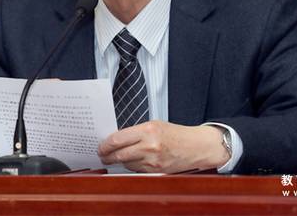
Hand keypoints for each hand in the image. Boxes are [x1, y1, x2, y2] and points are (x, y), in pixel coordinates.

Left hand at [98, 120, 229, 172]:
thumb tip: (117, 139)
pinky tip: (130, 161)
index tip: (100, 146)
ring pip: (126, 164)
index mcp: (148, 130)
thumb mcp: (155, 125)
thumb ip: (136, 132)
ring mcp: (153, 161)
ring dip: (119, 161)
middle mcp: (150, 146)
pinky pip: (136, 170)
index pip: (118, 139)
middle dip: (107, 156)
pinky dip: (131, 166)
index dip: (105, 144)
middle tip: (102, 155)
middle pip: (119, 154)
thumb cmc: (176, 134)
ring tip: (114, 158)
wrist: (196, 147)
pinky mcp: (156, 171)